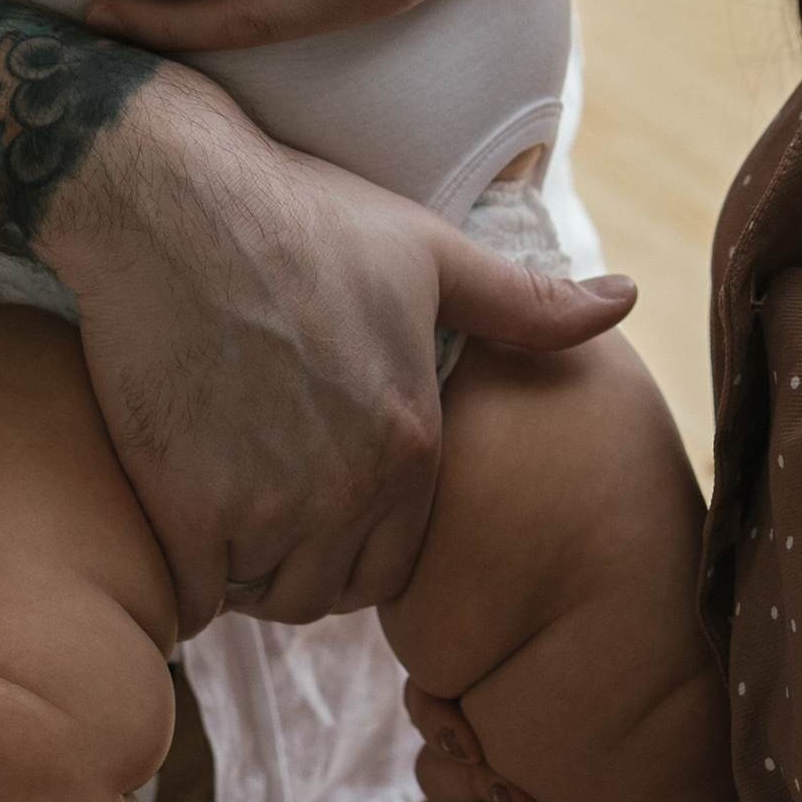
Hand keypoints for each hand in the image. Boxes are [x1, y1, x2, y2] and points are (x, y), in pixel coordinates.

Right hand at [41, 68, 634, 635]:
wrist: (173, 200)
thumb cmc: (304, 217)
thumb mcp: (432, 252)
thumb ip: (528, 301)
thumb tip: (627, 297)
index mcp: (413, 443)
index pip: (396, 562)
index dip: (357, 538)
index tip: (320, 495)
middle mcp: (349, 489)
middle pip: (329, 590)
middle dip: (303, 565)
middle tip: (266, 507)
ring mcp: (266, 505)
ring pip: (264, 598)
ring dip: (244, 573)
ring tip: (224, 508)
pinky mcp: (187, 508)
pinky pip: (194, 600)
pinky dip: (186, 579)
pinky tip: (178, 523)